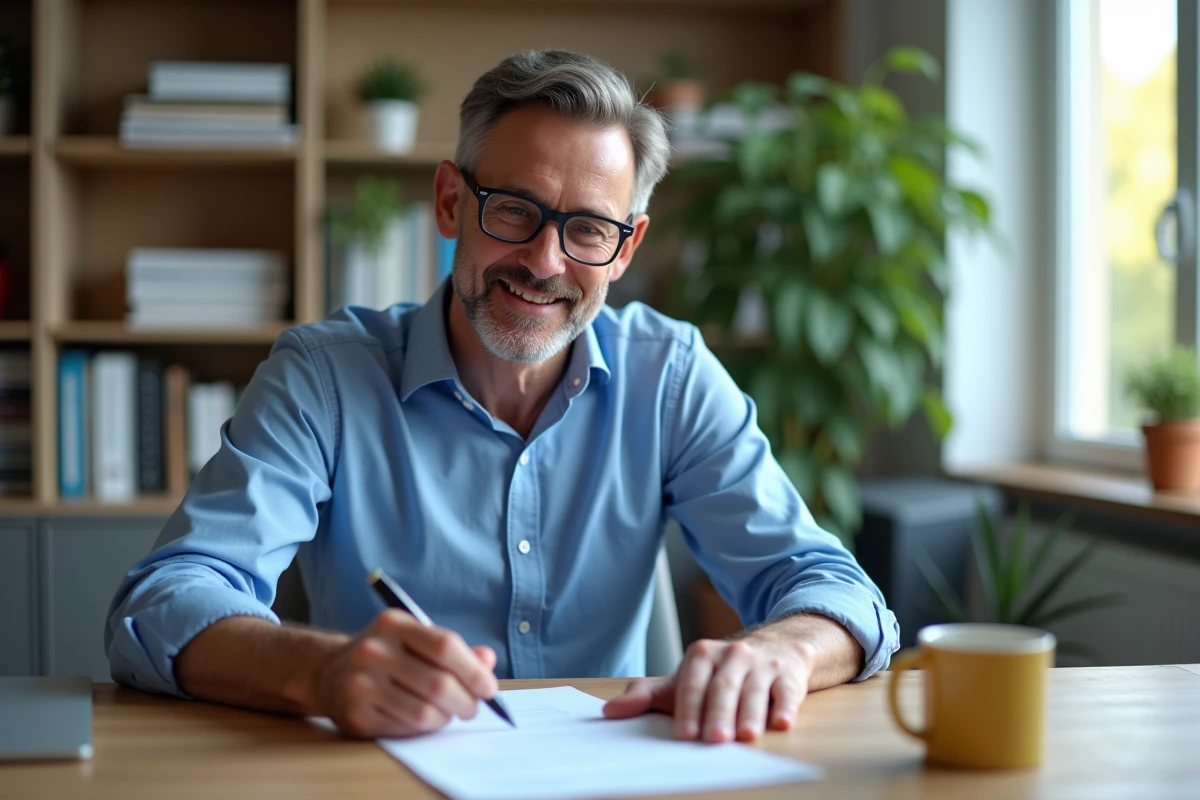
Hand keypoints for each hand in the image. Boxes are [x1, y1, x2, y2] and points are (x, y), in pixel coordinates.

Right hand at [309, 609, 498, 738]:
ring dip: (446, 717)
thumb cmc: (386, 655)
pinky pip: (405, 728)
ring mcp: (361, 684)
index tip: (489, 688)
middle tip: (473, 708)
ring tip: (447, 712)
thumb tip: (488, 661)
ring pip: (425, 712)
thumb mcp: (415, 640)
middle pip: (438, 684)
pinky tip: (422, 718)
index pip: (445, 646)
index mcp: (394, 624)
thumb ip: (453, 649)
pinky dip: (423, 728)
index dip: (474, 670)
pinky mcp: (356, 715)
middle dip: (467, 701)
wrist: (327, 672)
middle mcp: (374, 651)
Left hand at [603, 634, 814, 742]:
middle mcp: (733, 654)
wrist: (774, 648)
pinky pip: (787, 691)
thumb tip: (608, 712)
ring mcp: (762, 664)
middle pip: (723, 687)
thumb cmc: (720, 674)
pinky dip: (785, 707)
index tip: (684, 735)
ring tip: (747, 737)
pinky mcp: (789, 675)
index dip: (688, 709)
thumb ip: (647, 696)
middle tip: (715, 740)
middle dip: (718, 714)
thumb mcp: (683, 680)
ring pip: (755, 690)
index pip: (691, 683)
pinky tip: (782, 722)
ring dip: (750, 714)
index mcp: (702, 654)